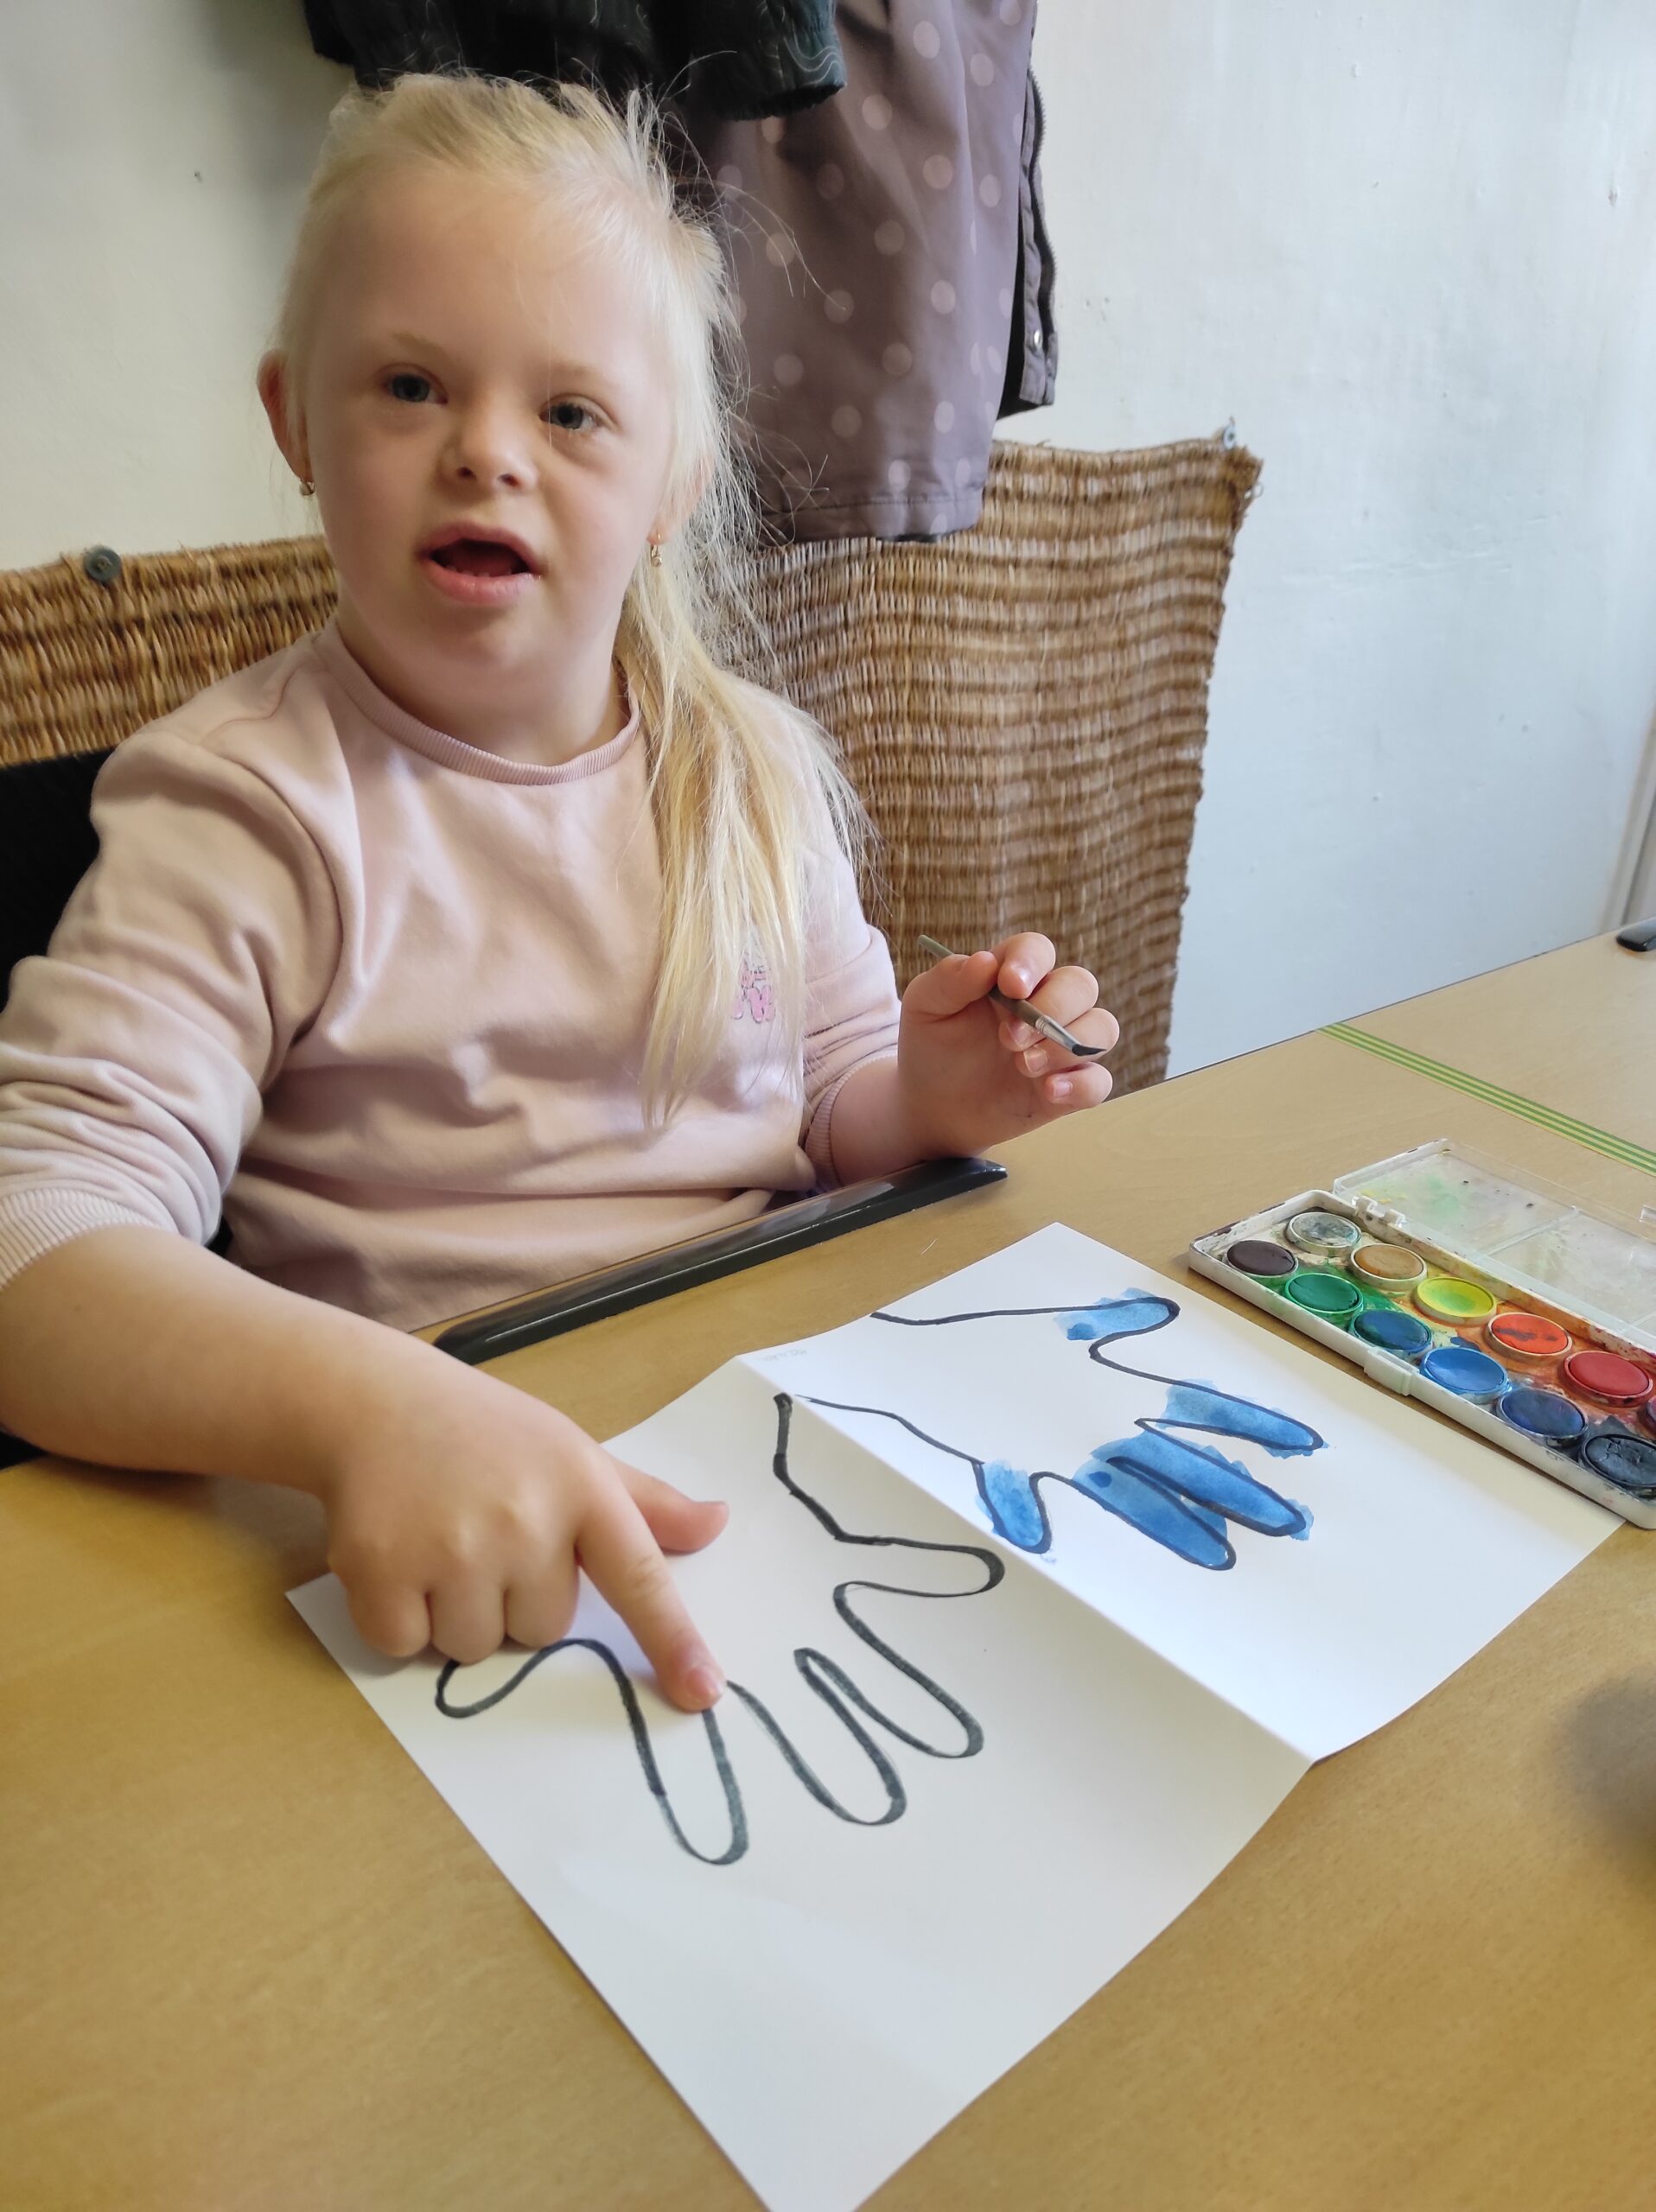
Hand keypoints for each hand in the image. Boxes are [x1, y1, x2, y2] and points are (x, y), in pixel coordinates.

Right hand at [313, 1354, 728, 1709]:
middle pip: (542, 1630)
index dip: (671, 1639)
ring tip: (438, 1543)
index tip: (702, 1692)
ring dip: (455, 1614)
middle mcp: (525, 1518)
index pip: (639, 1576)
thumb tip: (717, 1524)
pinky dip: (397, 1619)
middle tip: (484, 1536)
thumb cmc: (488, 1435)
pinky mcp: (382, 1568)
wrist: (375, 1400)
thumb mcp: (574, 1453)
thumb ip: (645, 1503)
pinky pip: (406, 1647)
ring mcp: (453, 1545)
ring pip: (475, 1647)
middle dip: (513, 1599)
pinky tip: (396, 1557)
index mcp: (582, 1488)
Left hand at [896, 933, 1116, 1156]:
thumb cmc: (933, 1045)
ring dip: (1067, 1046)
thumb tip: (984, 961)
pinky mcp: (1070, 1087)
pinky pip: (1099, 1081)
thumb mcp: (926, 1007)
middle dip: (1051, 1008)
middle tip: (1008, 1039)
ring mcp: (1063, 1045)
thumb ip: (949, 980)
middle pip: (1080, 985)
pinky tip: (1049, 1092)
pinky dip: (1081, 1085)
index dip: (1030, 962)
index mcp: (1013, 975)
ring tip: (1023, 1066)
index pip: (1037, 950)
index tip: (1010, 986)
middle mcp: (1047, 1004)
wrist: (933, 1104)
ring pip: (1101, 1029)